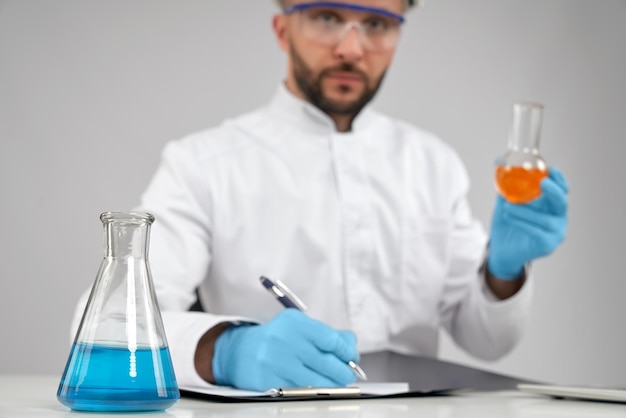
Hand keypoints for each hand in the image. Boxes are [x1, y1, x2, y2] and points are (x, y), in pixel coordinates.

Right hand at [212, 309, 358, 390]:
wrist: (240, 352)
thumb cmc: (277, 339)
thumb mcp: (298, 327)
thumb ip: (326, 333)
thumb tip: (351, 346)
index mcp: (294, 322)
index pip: (330, 339)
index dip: (346, 351)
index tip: (352, 358)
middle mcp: (284, 339)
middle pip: (326, 362)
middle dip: (343, 372)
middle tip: (348, 375)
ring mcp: (275, 361)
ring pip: (317, 379)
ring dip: (332, 384)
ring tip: (337, 382)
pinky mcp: (269, 380)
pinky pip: (301, 389)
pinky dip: (314, 389)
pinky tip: (318, 386)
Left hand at [487, 166, 568, 279]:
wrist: (500, 250)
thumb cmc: (507, 224)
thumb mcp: (505, 202)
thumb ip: (505, 185)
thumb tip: (498, 162)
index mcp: (550, 204)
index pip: (561, 189)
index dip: (559, 179)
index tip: (551, 169)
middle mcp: (557, 217)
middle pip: (562, 202)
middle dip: (554, 190)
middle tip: (543, 182)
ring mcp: (555, 232)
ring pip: (545, 218)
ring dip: (525, 210)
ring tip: (508, 207)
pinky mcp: (548, 244)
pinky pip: (537, 231)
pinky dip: (523, 223)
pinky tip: (511, 218)